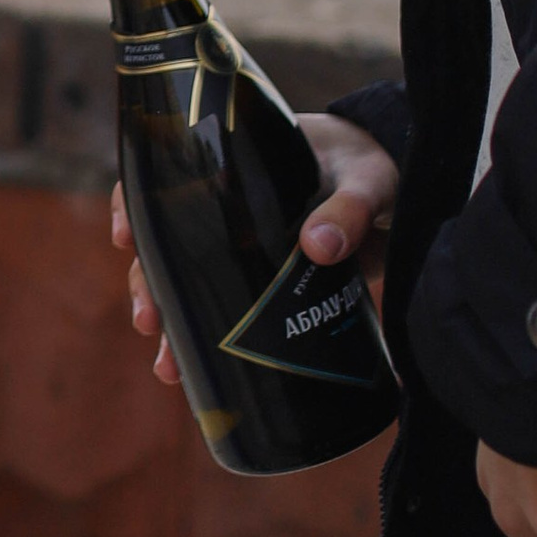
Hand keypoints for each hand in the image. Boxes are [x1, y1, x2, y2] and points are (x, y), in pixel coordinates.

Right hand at [111, 111, 396, 389]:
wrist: (412, 192)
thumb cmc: (375, 167)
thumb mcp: (365, 181)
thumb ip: (348, 209)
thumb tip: (316, 247)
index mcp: (237, 163)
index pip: (167, 173)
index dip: (134, 203)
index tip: (124, 238)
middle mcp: (231, 206)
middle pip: (169, 241)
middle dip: (150, 286)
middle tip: (148, 322)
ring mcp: (249, 247)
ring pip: (193, 281)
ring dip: (175, 322)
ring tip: (168, 367)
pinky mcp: (275, 283)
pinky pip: (233, 307)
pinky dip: (213, 340)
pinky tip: (201, 373)